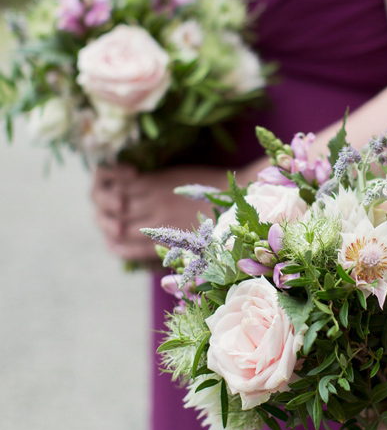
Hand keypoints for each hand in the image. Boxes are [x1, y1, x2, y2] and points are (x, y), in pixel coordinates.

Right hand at [92, 163, 223, 261]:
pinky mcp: (157, 182)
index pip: (127, 249)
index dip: (115, 245)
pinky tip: (125, 173)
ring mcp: (156, 201)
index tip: (112, 238)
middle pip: (117, 226)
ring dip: (106, 200)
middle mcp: (158, 223)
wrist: (238, 192)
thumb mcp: (198, 243)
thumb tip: (159, 256)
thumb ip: (176, 248)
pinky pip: (124, 183)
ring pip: (117, 205)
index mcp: (167, 241)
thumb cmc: (224, 219)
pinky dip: (115, 178)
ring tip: (114, 195)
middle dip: (105, 221)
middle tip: (110, 212)